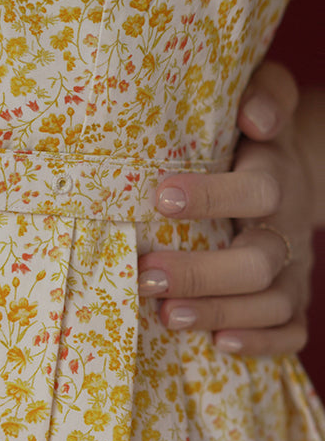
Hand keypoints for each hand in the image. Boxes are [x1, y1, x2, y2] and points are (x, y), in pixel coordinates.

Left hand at [138, 61, 313, 355]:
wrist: (293, 164)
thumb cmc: (252, 132)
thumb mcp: (265, 97)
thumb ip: (264, 95)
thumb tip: (254, 115)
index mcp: (276, 177)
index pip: (255, 190)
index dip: (213, 196)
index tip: (161, 197)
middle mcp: (288, 227)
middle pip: (258, 260)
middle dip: (202, 273)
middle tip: (146, 274)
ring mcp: (294, 268)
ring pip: (271, 302)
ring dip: (220, 311)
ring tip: (167, 317)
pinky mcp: (294, 297)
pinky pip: (292, 330)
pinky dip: (263, 343)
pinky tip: (221, 344)